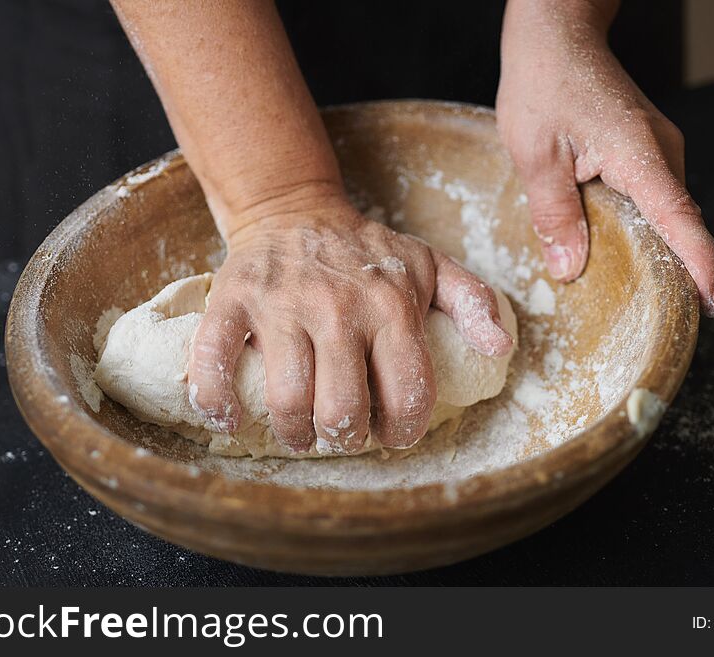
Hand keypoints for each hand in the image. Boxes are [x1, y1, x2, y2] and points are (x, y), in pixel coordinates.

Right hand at [187, 198, 513, 452]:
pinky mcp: (234, 300)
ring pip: (287, 399)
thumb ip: (472, 302)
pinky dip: (216, 402)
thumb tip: (499, 348)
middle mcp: (337, 306)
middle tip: (343, 434)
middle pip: (342, 408)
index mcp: (391, 305)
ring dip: (294, 433)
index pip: (407, 393)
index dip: (402, 430)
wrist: (294, 208)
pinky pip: (214, 361)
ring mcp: (281, 304)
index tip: (391, 434)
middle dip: (345, 437)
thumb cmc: (367, 251)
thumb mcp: (430, 265)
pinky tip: (231, 418)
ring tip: (300, 433)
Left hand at [496, 0, 713, 316]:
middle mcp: (662, 152)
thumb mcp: (536, 157)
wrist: (556, 36)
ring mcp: (658, 149)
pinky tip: (610, 247)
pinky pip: (650, 197)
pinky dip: (637, 225)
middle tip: (652, 317)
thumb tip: (569, 269)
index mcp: (638, 154)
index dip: (699, 265)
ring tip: (629, 291)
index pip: (681, 220)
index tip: (712, 302)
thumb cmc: (544, 84)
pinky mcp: (645, 150)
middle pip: (677, 223)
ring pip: (662, 211)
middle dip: (671, 270)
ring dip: (650, 248)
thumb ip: (554, 215)